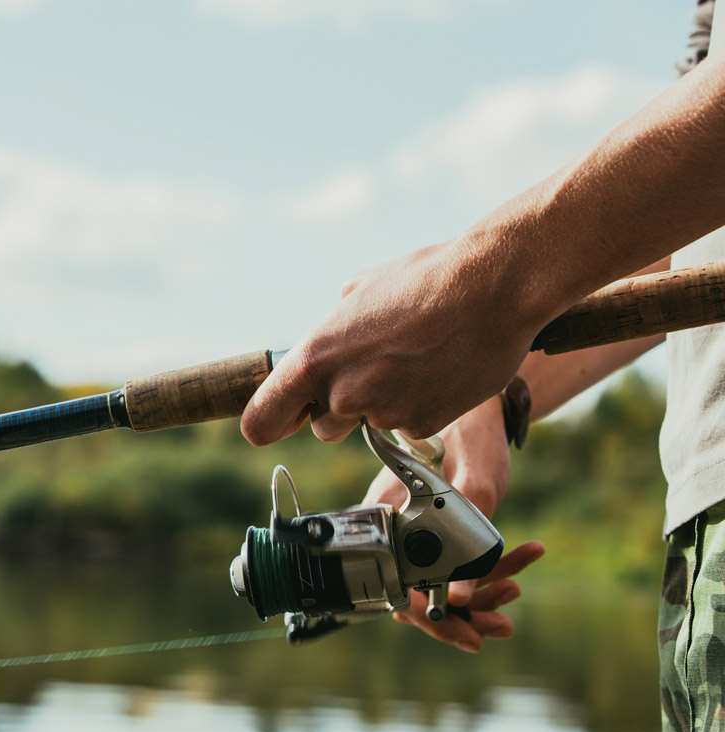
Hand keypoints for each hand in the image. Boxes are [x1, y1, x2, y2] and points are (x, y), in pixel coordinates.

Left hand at [241, 232, 553, 446]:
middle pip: (323, 426)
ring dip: (383, 405)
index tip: (283, 420)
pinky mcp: (421, 425)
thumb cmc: (428, 278)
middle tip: (377, 368)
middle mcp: (341, 392)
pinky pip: (410, 428)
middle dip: (342, 406)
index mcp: (314, 357)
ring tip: (415, 362)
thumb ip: (336, 326)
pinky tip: (440, 372)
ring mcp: (381, 413)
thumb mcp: (362, 290)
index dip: (272, 422)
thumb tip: (334, 332)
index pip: (261, 420)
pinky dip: (421, 408)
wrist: (495, 287)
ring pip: (368, 426)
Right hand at [364, 396, 540, 651]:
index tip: (468, 633)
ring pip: (445, 582)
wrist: (481, 404)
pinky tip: (528, 554)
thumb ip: (466, 540)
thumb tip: (461, 599)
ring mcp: (419, 530)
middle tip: (500, 628)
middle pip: (422, 594)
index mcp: (387, 519)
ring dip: (484, 593)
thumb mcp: (475, 482)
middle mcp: (398, 529)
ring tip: (516, 588)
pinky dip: (495, 565)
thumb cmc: (471, 429)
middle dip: (463, 614)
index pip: (400, 590)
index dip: (432, 618)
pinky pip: (464, 561)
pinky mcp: (443, 526)